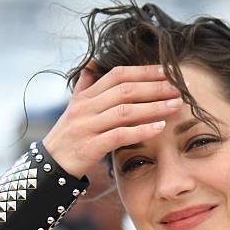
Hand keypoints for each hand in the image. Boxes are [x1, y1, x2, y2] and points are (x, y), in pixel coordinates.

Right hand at [42, 62, 183, 179]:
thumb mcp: (74, 107)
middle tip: (179, 87)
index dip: (144, 71)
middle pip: (125, 91)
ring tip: (175, 105)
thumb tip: (93, 64)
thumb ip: (85, 86)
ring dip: (153, 107)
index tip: (168, 70)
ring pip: (125, 111)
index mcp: (86, 96)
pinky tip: (160, 128)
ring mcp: (87, 126)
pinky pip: (119, 135)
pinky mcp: (90, 146)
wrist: (50, 165)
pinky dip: (141, 131)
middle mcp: (86, 108)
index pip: (118, 75)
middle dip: (154, 87)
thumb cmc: (68, 136)